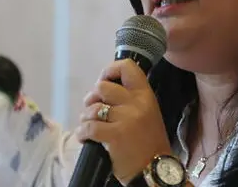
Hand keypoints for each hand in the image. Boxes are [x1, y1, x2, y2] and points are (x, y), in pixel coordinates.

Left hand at [76, 59, 171, 184]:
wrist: (155, 170)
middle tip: (93, 110)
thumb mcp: (146, 112)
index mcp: (145, 95)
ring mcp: (126, 119)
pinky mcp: (114, 135)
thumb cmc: (148, 142)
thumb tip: (101, 88)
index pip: (127, 67)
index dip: (109, 70)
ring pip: (93, 108)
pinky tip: (85, 138)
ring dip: (86, 117)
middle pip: (102, 87)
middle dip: (92, 98)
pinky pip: (88, 127)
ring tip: (90, 125)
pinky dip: (82, 133)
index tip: (103, 80)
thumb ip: (129, 98)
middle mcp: (136, 103)